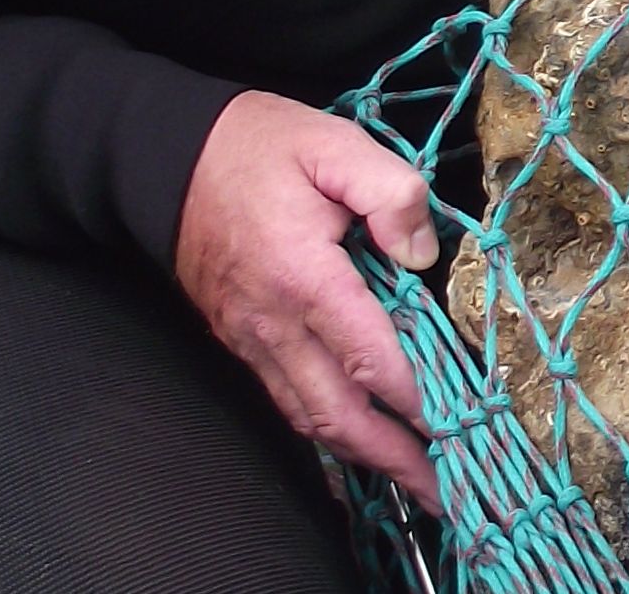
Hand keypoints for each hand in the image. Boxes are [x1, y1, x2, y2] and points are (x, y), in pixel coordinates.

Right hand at [174, 89, 445, 509]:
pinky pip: (286, 399)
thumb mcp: (335, 145)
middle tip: (444, 483)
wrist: (167, 157)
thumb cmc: (257, 147)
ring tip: (414, 476)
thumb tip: (422, 252)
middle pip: (337, 412)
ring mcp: (251, 338)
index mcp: (304, 277)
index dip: (417, 398)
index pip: (370, 358)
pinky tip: (360, 435)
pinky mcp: (240, 339)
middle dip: (394, 455)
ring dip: (363, 453)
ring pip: (309, 417)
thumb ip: (390, 192)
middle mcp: (273, 323)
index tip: (462, 422)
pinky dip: (328, 426)